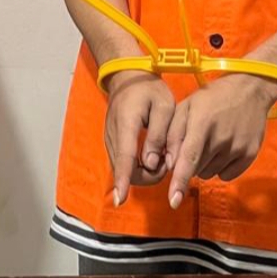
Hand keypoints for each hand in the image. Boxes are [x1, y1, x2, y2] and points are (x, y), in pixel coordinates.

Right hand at [104, 71, 176, 206]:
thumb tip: (152, 163)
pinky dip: (137, 165)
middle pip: (125, 170)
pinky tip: (151, 153)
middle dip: (148, 175)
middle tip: (167, 160)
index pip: (124, 158)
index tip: (120, 200)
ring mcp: (110, 139)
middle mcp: (113, 135)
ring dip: (144, 170)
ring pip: (123, 169)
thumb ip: (158, 135)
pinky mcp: (112, 142)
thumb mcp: (164, 106)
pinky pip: (122, 162)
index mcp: (127, 123)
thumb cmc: (148, 89)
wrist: (126, 77)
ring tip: (161, 154)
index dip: (123, 181)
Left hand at [164, 74, 276, 210]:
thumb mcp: (186, 107)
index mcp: (202, 124)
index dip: (179, 181)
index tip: (173, 202)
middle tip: (195, 140)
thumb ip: (173, 134)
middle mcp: (221, 139)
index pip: (188, 159)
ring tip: (210, 141)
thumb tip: (167, 164)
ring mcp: (238, 148)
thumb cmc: (211, 98)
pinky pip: (226, 175)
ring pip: (209, 173)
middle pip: (196, 168)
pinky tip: (222, 149)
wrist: (250, 90)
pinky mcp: (249, 155)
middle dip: (188, 161)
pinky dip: (219, 167)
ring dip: (204, 164)